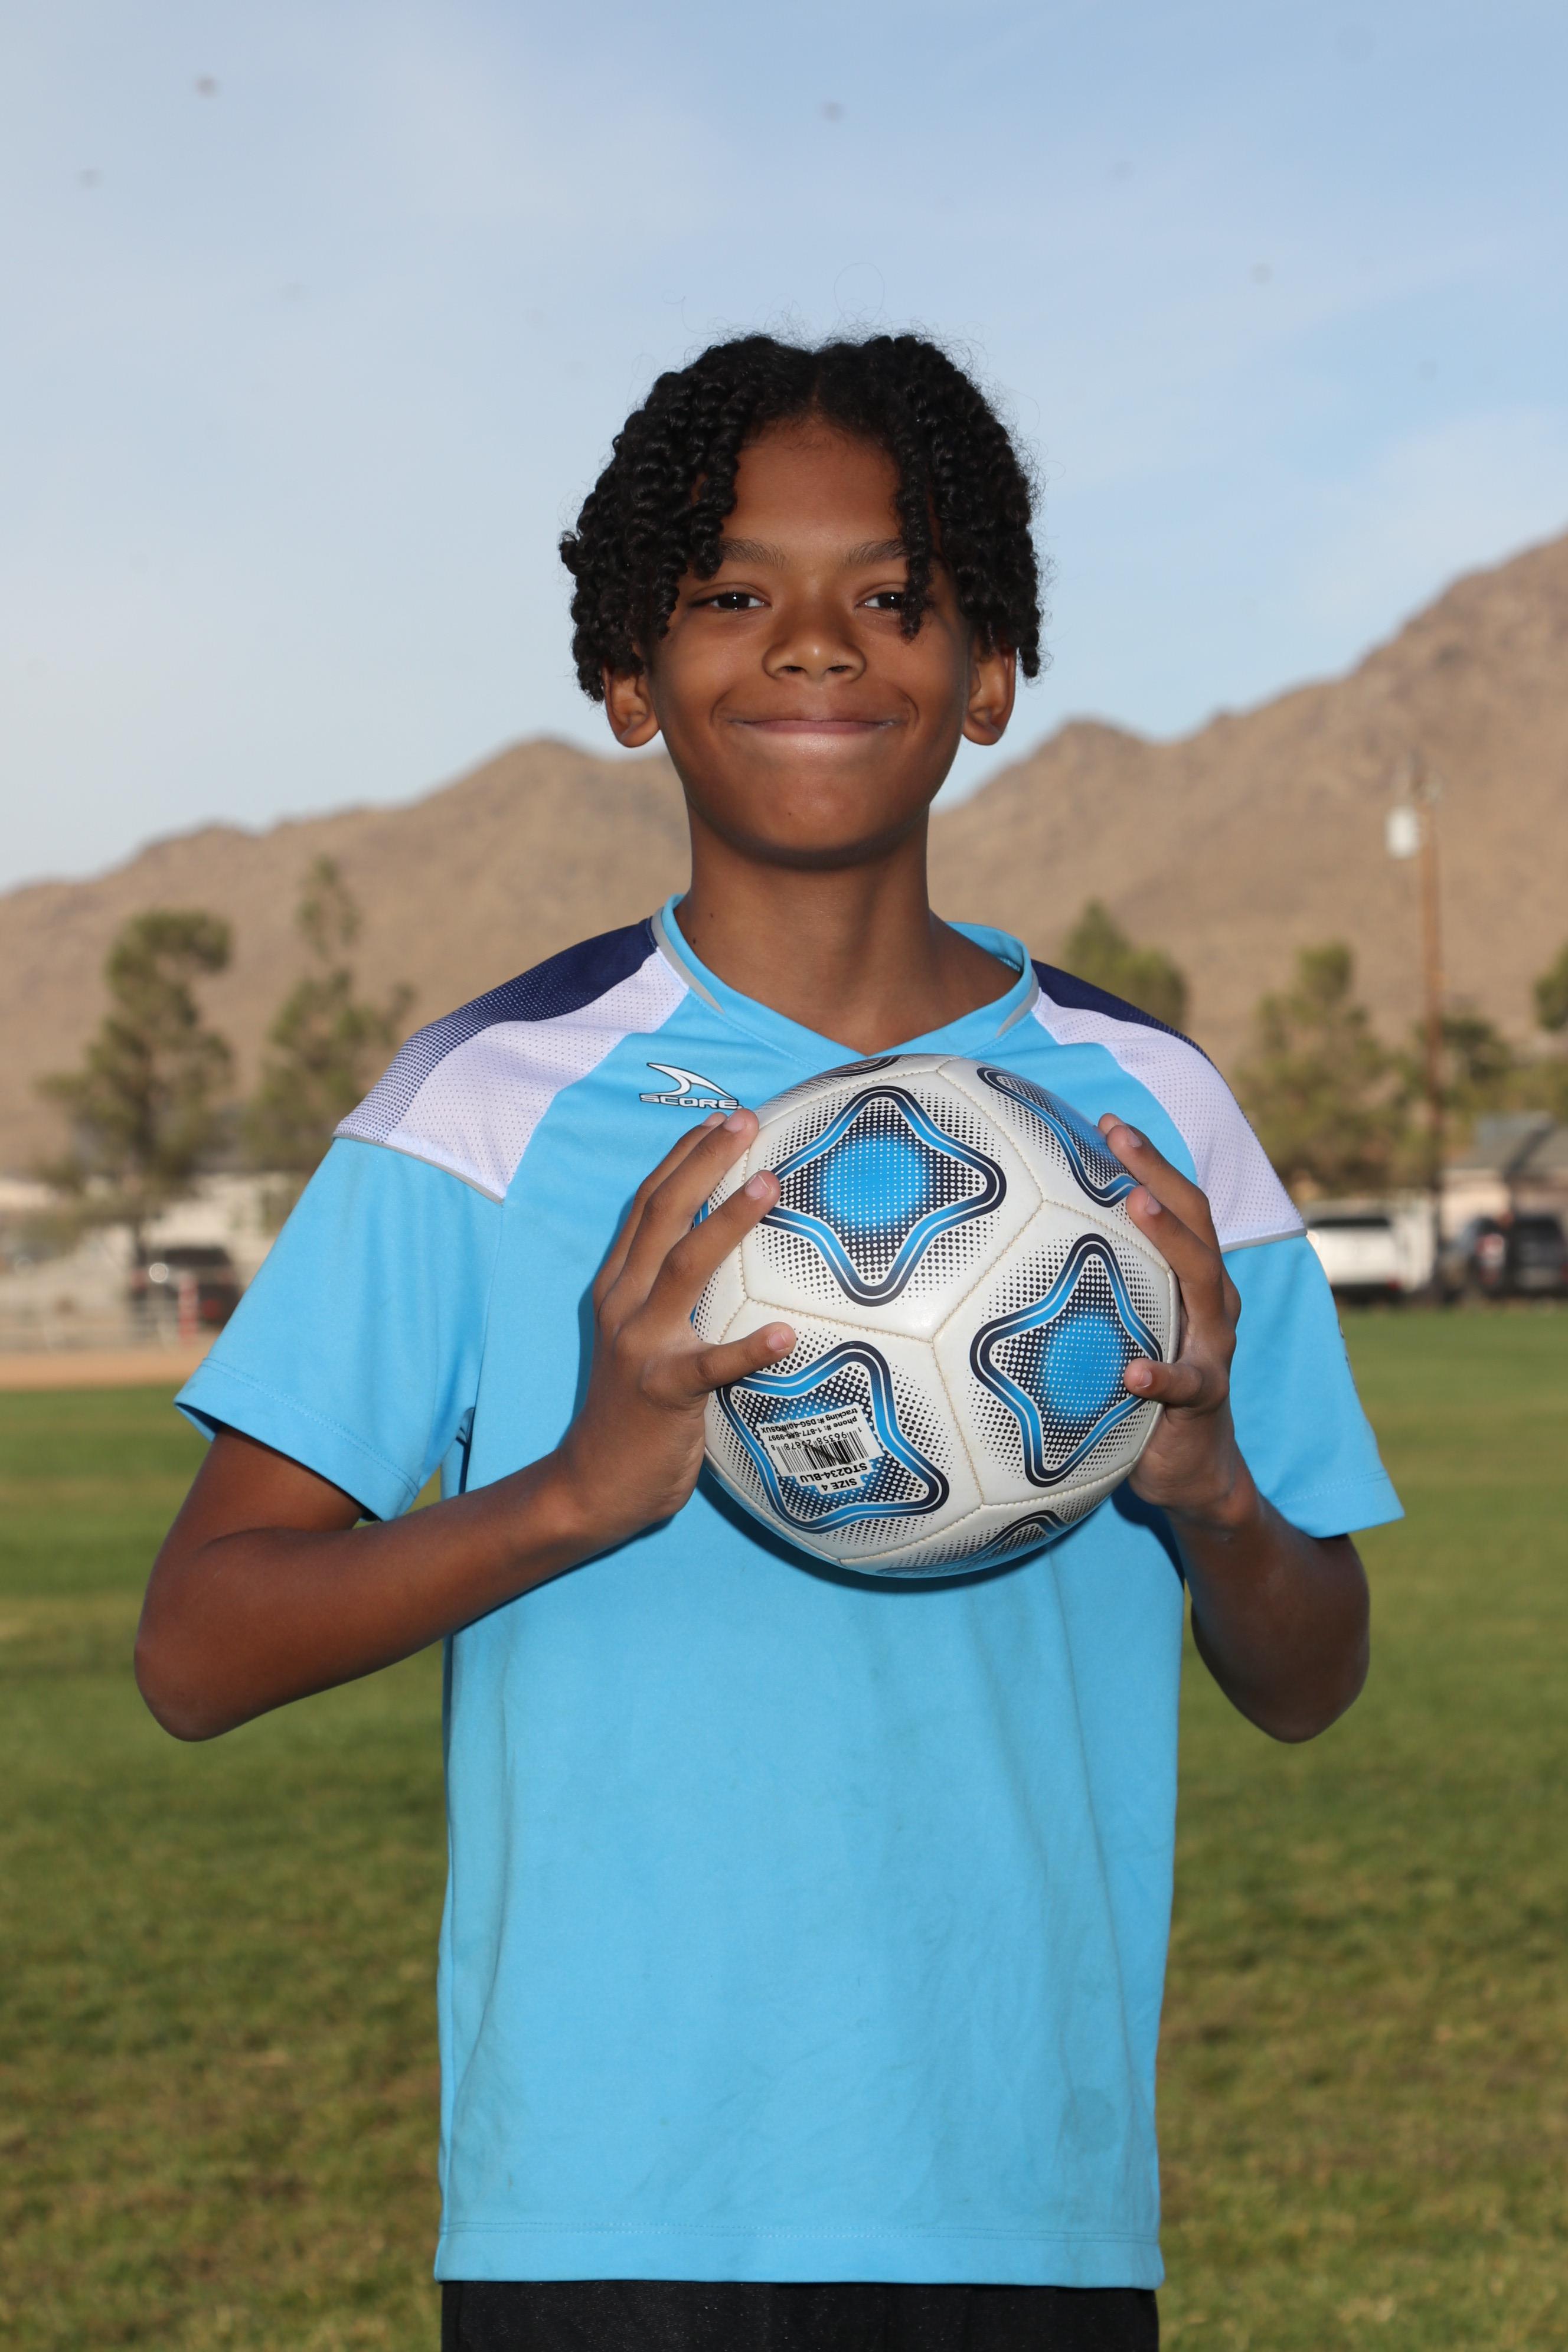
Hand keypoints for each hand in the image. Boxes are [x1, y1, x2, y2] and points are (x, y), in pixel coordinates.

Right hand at [553, 1110, 795, 1551]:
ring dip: (727, 1224)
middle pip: (661, 1215)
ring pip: (682, 1269)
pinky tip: (784, 1335)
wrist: (592, 1486)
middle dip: (703, 1162)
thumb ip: (675, 1297)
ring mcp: (639, 1346)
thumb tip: (734, 1257)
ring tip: (770, 1186)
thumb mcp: (646, 1337)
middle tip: (745, 1120)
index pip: (648, 1205)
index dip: (682, 1157)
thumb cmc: (637, 1411)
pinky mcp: (662, 1394)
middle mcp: (622, 1304)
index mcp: (618, 1286)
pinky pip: (710, 1367)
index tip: (719, 1117)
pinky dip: (747, 1349)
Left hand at [1097, 1116, 1250, 1528]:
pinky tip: (1132, 1370)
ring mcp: (1214, 1347)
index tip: (1106, 1121)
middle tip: (1118, 1136)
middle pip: (1196, 1223)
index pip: (1176, 1205)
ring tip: (1134, 1208)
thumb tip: (1004, 1256)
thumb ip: (1085, 1295)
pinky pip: (1185, 1383)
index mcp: (1187, 1281)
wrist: (1191, 1473)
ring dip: (1170, 1242)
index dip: (1148, 1160)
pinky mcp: (1206, 1399)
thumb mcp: (1114, 1333)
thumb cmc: (1136, 1391)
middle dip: (1158, 1173)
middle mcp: (1210, 1302)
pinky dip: (1160, 1374)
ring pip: (1203, 1283)